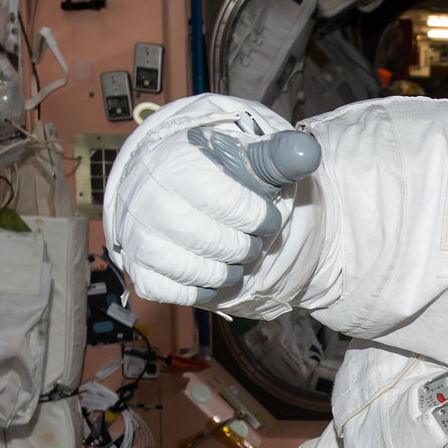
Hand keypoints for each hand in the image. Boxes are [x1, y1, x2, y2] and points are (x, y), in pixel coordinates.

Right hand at [100, 95, 319, 307]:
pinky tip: (208, 268)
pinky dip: (204, 288)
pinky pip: (182, 294)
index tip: (263, 215)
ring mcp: (141, 238)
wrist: (162, 186)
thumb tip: (306, 153)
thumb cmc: (212, 172)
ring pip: (204, 272)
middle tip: (247, 237)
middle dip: (245, 245)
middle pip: (220, 244)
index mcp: (178, 164)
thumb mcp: (245, 156)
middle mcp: (151, 200)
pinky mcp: (140, 270)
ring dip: (229, 269)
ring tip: (230, 252)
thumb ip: (277, 155)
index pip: (231, 205)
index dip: (258, 216)